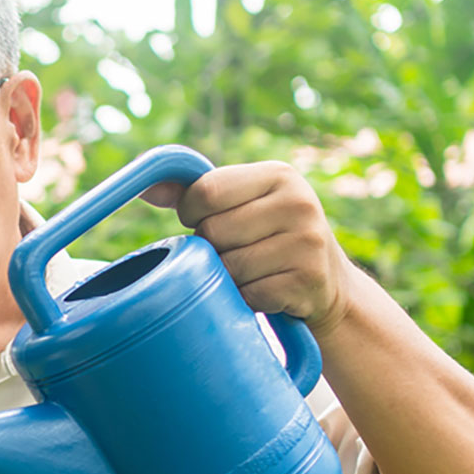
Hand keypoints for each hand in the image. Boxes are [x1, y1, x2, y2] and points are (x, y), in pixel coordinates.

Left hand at [141, 161, 357, 335]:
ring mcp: (308, 243)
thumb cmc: (269, 237)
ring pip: (228, 266)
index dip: (190, 213)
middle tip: (234, 250)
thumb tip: (145, 189)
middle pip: (212, 232)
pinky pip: (248, 294)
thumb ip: (195, 193)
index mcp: (278, 175)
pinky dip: (247, 299)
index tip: (202, 221)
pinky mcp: (308, 281)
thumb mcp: (243, 204)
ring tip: (250, 270)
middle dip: (210, 248)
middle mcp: (298, 203)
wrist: (328, 284)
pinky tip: (265, 290)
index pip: (204, 192)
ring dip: (228, 276)